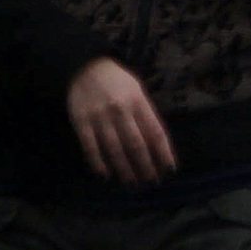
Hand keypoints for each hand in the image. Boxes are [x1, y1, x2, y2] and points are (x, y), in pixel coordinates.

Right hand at [67, 58, 175, 184]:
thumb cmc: (117, 81)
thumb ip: (146, 114)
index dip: (163, 152)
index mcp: (138, 102)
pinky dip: (98, 162)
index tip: (169, 169)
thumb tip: (157, 143)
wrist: (84, 67)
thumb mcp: (137, 90)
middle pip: (136, 144)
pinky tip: (106, 174)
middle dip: (146, 165)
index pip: (155, 132)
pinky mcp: (81, 122)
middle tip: (151, 181)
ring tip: (132, 182)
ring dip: (125, 168)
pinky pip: (90, 147)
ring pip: (115, 149)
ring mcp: (100, 117)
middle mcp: (121, 111)